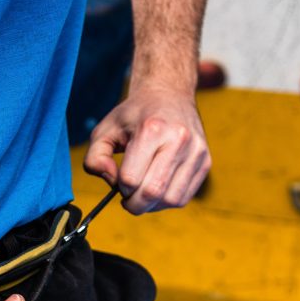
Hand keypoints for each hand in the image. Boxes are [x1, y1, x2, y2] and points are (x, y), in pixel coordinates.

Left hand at [84, 85, 210, 214]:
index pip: (131, 179)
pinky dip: (166, 202)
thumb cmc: (134, 115)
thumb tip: (111, 182)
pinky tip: (158, 189)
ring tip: (143, 193)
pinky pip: (184, 198)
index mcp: (152, 129)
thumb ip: (94, 158)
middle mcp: (179, 139)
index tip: (119, 180)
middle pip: (152, 193)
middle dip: (134, 203)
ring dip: (152, 206)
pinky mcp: (205, 162)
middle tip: (128, 197)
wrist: (169, 94)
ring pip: (170, 200)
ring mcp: (196, 152)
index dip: (120, 187)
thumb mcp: (105, 129)